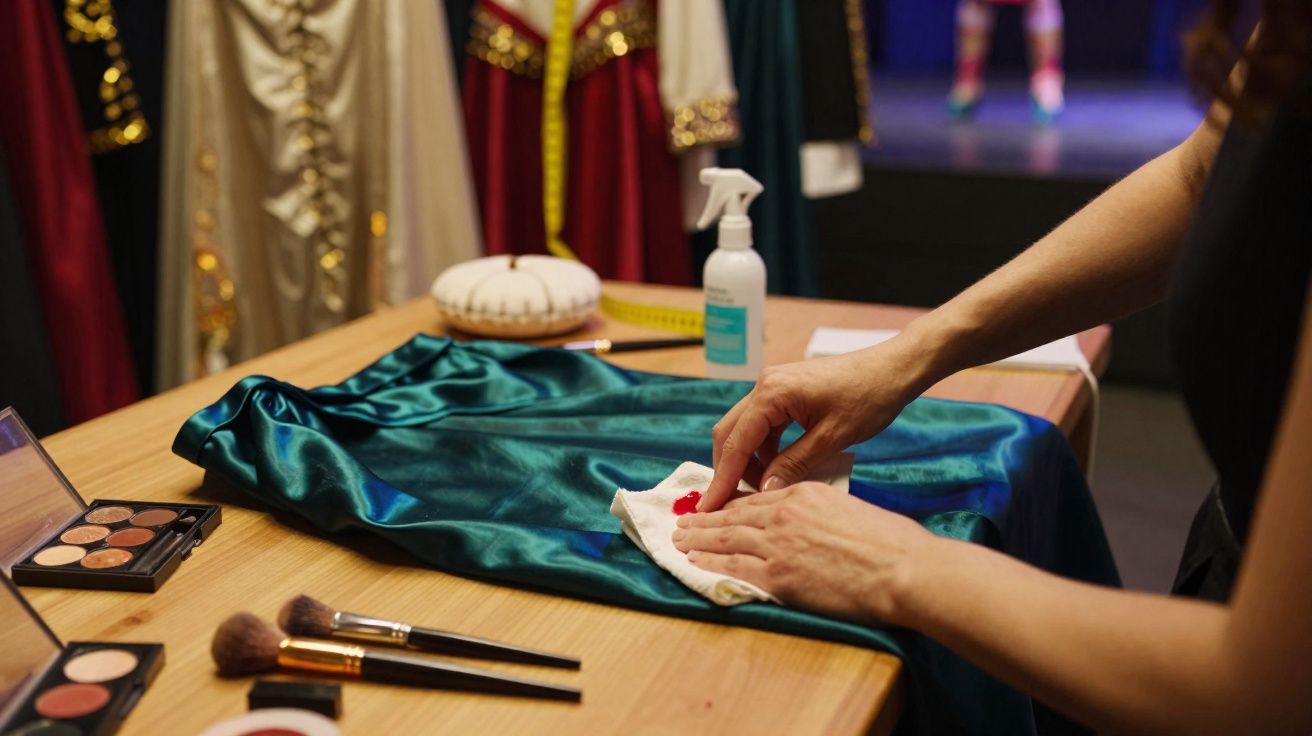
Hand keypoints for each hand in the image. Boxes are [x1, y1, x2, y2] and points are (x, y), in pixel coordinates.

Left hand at [672, 482, 934, 623]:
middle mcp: (785, 513)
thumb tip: (813, 524)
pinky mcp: (778, 575)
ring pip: (726, 538)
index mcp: (805, 493)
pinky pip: (734, 568)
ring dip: (698, 539)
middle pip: (735, 515)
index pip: (758, 498)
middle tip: (684, 521)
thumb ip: (822, 511)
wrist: (902, 569)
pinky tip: (693, 563)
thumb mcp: (850, 508)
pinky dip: (710, 564)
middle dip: (706, 518)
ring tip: (678, 540)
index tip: (717, 507)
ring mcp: (778, 544)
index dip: (733, 504)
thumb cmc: (892, 542)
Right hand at [701, 341, 928, 511]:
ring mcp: (773, 385)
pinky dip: (763, 449)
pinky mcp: (784, 391)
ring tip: (763, 490)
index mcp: (772, 394)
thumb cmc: (869, 398)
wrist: (893, 368)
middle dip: (729, 469)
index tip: (709, 509)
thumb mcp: (832, 439)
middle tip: (731, 504)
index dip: (722, 479)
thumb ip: (794, 465)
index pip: (735, 443)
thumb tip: (764, 493)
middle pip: (729, 433)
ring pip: (744, 429)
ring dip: (748, 460)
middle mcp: (764, 385)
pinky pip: (762, 424)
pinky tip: (778, 469)